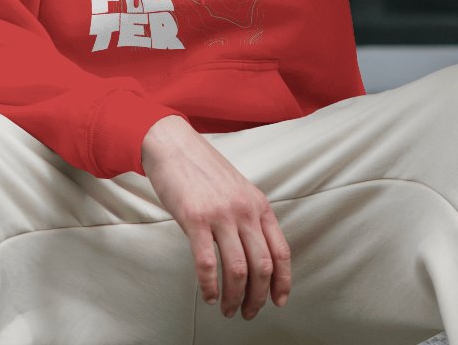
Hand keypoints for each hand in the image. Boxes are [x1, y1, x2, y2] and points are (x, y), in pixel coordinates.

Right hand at [141, 115, 290, 320]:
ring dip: (235, 297)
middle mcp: (245, 210)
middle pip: (262, 266)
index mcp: (259, 204)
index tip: (278, 301)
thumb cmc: (204, 169)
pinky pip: (207, 263)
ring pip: (238, 269)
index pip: (281, 251)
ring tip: (228, 309)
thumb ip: (249, 216)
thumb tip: (255, 253)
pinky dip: (210, 286)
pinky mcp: (195, 219)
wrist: (174, 146)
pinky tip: (209, 295)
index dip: (283, 282)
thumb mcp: (238, 189)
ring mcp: (220, 214)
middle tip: (248, 312)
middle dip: (258, 297)